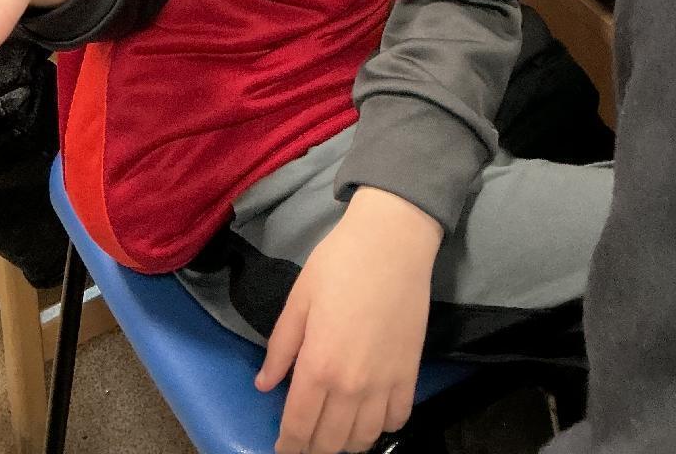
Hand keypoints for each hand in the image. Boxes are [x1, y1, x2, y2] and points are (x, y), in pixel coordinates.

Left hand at [257, 189, 441, 453]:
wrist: (391, 243)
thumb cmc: (338, 264)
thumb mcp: (298, 299)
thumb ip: (281, 347)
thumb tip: (265, 385)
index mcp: (318, 367)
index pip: (299, 426)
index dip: (288, 446)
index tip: (282, 450)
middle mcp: (352, 387)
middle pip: (330, 442)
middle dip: (312, 448)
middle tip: (303, 440)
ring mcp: (384, 385)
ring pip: (364, 439)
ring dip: (346, 443)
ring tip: (334, 432)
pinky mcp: (410, 375)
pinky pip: (396, 420)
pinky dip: (381, 426)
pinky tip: (369, 415)